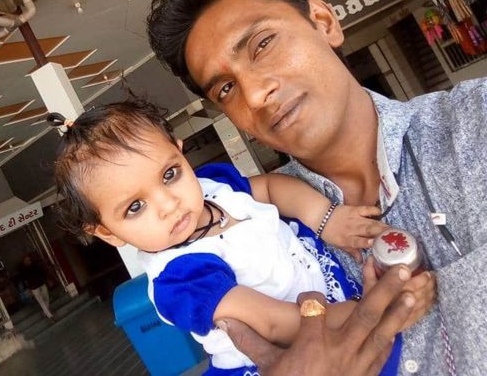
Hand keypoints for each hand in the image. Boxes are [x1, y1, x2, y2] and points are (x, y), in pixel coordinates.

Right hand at [219, 265, 415, 375]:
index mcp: (312, 342)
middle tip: (399, 270)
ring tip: (412, 292)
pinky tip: (399, 325)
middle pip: (365, 313)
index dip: (309, 299)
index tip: (305, 301)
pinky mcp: (367, 374)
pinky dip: (391, 336)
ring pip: (381, 330)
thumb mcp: (267, 366)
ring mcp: (357, 362)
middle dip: (383, 290)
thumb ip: (249, 341)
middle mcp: (339, 348)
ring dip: (397, 310)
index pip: (314, 306)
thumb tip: (223, 321)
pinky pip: (383, 352)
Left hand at [320, 205, 387, 262]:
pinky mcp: (355, 209)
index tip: (376, 244)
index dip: (367, 242)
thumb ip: (351, 251)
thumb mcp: (338, 245)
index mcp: (347, 239)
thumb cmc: (330, 233)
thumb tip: (362, 261)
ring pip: (370, 222)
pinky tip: (380, 214)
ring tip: (393, 229)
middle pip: (368, 231)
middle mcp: (352, 229)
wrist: (321, 216)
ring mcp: (354, 218)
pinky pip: (367, 209)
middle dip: (381, 234)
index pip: (359, 242)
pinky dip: (374, 211)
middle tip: (394, 237)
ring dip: (382, 225)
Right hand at [362, 257, 435, 329]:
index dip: (420, 280)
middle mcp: (399, 308)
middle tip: (432, 276)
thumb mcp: (367, 288)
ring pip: (423, 305)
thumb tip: (372, 258)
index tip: (426, 272)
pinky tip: (431, 297)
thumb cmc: (368, 305)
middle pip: (418, 295)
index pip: (409, 288)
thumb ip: (369, 272)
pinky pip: (422, 313)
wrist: (367, 327)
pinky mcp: (409, 324)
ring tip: (433, 284)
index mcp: (389, 298)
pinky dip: (429, 304)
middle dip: (427, 285)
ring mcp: (405, 318)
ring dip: (430, 293)